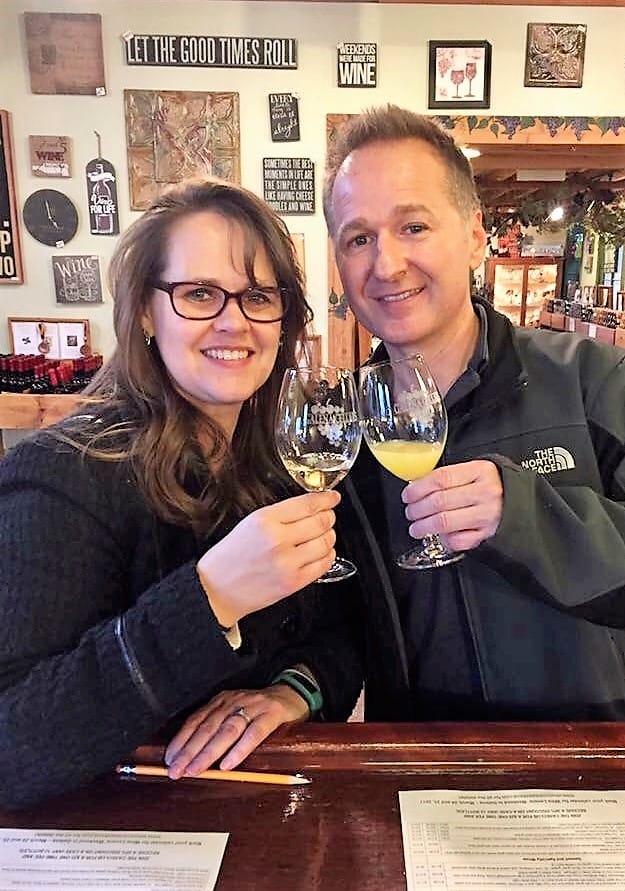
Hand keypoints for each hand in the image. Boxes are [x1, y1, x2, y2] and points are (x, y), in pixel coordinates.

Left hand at [165, 686, 308, 777]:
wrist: (291, 693)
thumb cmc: (258, 710)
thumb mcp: (234, 713)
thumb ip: (217, 728)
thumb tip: (192, 758)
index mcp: (221, 701)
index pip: (196, 720)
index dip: (181, 740)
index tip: (170, 759)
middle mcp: (233, 701)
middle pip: (207, 727)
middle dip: (189, 750)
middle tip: (177, 770)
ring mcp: (252, 706)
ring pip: (227, 730)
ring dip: (209, 752)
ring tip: (196, 770)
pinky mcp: (271, 714)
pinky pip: (254, 733)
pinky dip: (239, 749)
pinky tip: (228, 764)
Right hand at [197, 490, 339, 626]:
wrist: (217, 589)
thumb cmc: (231, 556)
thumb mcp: (250, 523)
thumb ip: (280, 514)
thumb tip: (310, 507)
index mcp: (265, 520)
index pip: (307, 504)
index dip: (326, 499)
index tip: (332, 498)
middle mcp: (278, 540)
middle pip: (321, 522)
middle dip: (329, 517)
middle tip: (329, 515)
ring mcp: (288, 563)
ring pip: (326, 543)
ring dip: (330, 536)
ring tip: (324, 534)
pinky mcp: (294, 582)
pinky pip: (323, 564)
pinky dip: (328, 555)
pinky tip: (322, 552)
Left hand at [402, 460, 502, 551]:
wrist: (526, 503)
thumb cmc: (495, 486)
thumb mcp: (477, 471)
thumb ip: (452, 476)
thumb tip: (418, 487)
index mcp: (480, 471)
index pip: (441, 478)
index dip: (418, 488)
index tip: (408, 495)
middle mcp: (485, 493)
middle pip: (439, 501)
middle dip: (417, 509)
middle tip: (410, 512)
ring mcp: (488, 515)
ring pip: (445, 522)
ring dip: (424, 526)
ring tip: (416, 528)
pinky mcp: (489, 535)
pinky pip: (458, 540)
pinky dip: (444, 539)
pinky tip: (440, 536)